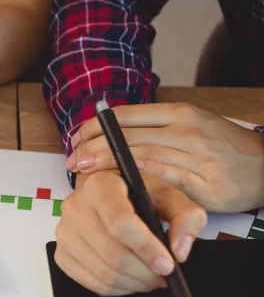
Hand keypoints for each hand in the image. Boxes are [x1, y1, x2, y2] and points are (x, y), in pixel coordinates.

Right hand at [54, 171, 206, 296]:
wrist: (107, 195)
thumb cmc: (139, 194)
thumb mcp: (170, 195)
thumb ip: (186, 217)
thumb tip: (179, 252)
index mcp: (100, 187)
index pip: (120, 223)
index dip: (146, 248)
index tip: (168, 266)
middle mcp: (75, 207)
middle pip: (113, 254)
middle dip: (145, 273)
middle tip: (165, 276)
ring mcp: (64, 233)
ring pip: (104, 272)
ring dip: (135, 283)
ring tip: (152, 278)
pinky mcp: (62, 255)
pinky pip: (92, 283)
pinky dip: (119, 288)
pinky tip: (132, 278)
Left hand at [67, 103, 263, 211]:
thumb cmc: (223, 147)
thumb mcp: (190, 125)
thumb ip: (155, 127)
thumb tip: (112, 133)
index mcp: (178, 113)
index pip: (126, 116)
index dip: (96, 127)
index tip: (76, 138)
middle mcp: (185, 130)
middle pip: (128, 136)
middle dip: (94, 147)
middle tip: (72, 159)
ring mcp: (195, 156)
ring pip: (141, 155)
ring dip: (108, 163)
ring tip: (85, 171)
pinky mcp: (204, 182)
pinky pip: (165, 177)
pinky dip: (138, 178)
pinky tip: (119, 181)